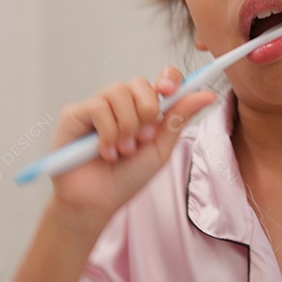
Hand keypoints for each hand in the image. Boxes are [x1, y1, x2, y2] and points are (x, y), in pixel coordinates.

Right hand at [46, 68, 216, 231]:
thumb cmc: (127, 178)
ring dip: (126, 127)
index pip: (161, 80)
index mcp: (144, 110)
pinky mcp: (75, 113)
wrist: (97, 202)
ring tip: (122, 151)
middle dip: (145, 112)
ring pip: (118, 92)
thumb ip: (178, 119)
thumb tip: (206, 94)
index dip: (168, 79)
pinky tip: (104, 152)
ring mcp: (97, 106)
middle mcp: (120, 104)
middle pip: (139, 83)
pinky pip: (98, 107)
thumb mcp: (160, 149)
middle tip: (141, 140)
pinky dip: (107, 133)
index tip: (168, 92)